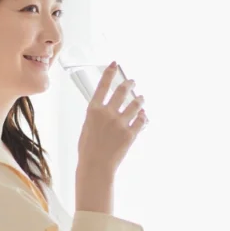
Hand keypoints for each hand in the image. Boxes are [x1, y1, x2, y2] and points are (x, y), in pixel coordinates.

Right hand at [75, 62, 147, 178]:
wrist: (95, 166)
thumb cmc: (88, 149)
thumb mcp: (87, 127)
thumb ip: (97, 116)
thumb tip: (108, 109)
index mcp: (93, 110)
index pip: (102, 86)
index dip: (109, 73)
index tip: (115, 64)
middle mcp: (107, 113)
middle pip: (121, 91)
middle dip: (129, 84)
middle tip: (132, 82)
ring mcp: (120, 123)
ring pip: (135, 104)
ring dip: (139, 99)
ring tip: (140, 98)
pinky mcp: (130, 133)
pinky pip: (141, 120)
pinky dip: (142, 116)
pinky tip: (143, 115)